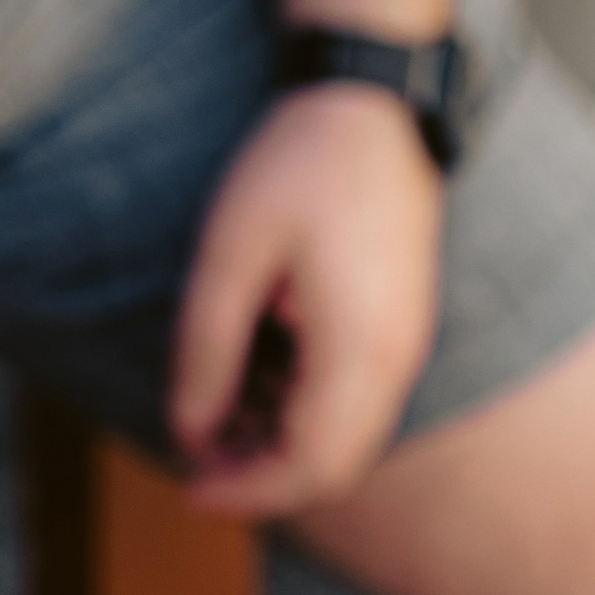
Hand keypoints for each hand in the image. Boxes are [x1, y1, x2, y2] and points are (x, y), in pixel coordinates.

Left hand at [169, 85, 445, 518]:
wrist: (369, 101)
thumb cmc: (297, 166)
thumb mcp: (230, 255)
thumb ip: (207, 348)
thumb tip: (188, 428)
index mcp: (361, 350)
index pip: (312, 466)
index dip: (249, 493)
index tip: (189, 491)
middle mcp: (397, 358)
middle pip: (334, 463)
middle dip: (262, 474)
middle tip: (193, 456)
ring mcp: (405, 340)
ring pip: (348, 433)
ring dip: (281, 442)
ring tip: (212, 415)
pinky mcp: (399, 320)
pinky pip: (357, 396)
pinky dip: (303, 408)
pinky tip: (253, 376)